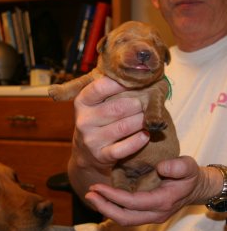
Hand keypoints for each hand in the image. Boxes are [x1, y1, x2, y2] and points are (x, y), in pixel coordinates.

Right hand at [68, 76, 149, 198]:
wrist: (85, 155)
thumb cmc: (96, 122)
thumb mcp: (93, 105)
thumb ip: (107, 91)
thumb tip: (137, 74)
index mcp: (81, 103)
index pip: (100, 88)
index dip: (120, 83)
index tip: (137, 79)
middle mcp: (84, 121)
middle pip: (118, 108)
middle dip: (138, 104)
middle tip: (148, 102)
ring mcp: (91, 140)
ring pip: (125, 127)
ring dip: (142, 121)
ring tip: (149, 117)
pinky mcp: (101, 156)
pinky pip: (125, 148)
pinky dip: (139, 140)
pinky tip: (145, 135)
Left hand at [85, 156, 217, 225]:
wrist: (196, 188)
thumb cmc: (190, 175)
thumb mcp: (189, 166)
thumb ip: (178, 167)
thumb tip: (161, 167)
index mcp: (162, 202)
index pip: (132, 203)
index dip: (113, 196)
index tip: (97, 186)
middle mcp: (154, 214)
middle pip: (124, 217)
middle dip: (104, 207)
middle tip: (88, 193)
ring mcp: (150, 216)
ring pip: (124, 219)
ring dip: (105, 208)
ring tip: (91, 195)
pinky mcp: (146, 213)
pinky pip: (126, 215)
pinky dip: (112, 208)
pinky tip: (102, 198)